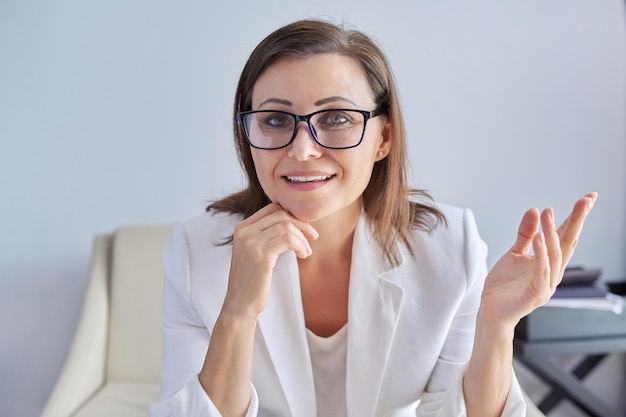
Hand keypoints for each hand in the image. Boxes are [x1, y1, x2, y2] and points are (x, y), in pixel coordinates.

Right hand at [222, 203, 318, 318]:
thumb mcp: (255, 252)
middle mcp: (244, 231)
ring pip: (286, 226)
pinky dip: (301, 245)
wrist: (240, 305)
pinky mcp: (261, 255)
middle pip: (281, 214)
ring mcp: (251, 242)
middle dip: (301, 224)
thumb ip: (266, 235)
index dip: (292, 216)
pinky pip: (288, 239)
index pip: (273, 208)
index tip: (305, 229)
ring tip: (306, 252)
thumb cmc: (252, 281)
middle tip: (313, 237)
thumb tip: (293, 222)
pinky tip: (303, 255)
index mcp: (242, 228)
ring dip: (302, 238)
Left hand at [479, 192, 596, 328]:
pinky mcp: (535, 295)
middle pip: (568, 243)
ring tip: (548, 213)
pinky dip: (541, 256)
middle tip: (585, 200)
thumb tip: (535, 210)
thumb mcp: (513, 253)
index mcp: (549, 262)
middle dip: (577, 221)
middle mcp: (552, 272)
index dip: (576, 217)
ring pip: (555, 256)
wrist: (491, 311)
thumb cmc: (505, 285)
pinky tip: (538, 238)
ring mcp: (546, 284)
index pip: (566, 236)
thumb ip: (525, 234)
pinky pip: (541, 273)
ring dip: (552, 233)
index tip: (588, 198)